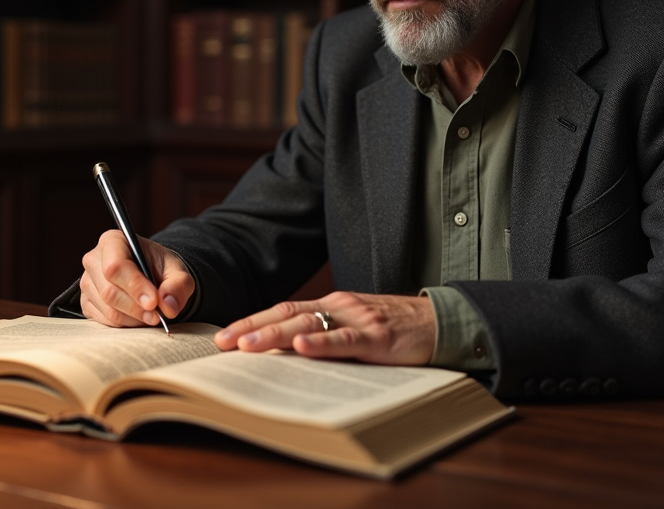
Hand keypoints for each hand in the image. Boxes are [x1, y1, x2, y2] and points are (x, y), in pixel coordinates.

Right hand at [80, 230, 194, 327]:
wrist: (151, 275)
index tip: (153, 302)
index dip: (135, 286)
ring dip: (134, 318)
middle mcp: (94, 260)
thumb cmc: (161, 268)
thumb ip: (178, 285)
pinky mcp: (86, 302)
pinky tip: (137, 317)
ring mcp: (87, 282)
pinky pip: (104, 321)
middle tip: (157, 315)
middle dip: (137, 308)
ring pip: (108, 309)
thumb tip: (169, 306)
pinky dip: (125, 324)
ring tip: (151, 315)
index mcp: (113, 241)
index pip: (116, 266)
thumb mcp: (177, 271)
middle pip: (110, 291)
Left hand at [214, 291, 434, 365]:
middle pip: (287, 314)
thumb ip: (326, 337)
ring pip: (309, 324)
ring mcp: (358, 320)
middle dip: (252, 328)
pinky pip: (345, 340)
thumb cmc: (395, 330)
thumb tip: (286, 357)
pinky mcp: (378, 337)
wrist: (441, 322)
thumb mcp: (355, 330)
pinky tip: (301, 348)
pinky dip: (321, 343)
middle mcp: (339, 307)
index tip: (223, 336)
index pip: (283, 311)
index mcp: (331, 306)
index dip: (252, 321)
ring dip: (275, 334)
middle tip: (222, 343)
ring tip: (247, 346)